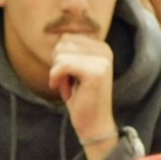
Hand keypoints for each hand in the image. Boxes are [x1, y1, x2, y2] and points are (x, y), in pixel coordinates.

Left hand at [49, 34, 116, 159]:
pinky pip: (61, 65)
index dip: (60, 58)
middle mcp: (105, 50)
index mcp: (101, 46)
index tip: (69, 75)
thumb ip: (69, 51)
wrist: (94, 123)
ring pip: (60, 55)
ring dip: (58, 73)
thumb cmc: (80, 96)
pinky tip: (65, 90)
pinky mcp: (96, 73)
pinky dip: (56, 78)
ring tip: (70, 86)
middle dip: (58, 64)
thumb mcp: (74, 68)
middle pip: (62, 44)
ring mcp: (102, 61)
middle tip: (69, 82)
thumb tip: (58, 36)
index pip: (65, 38)